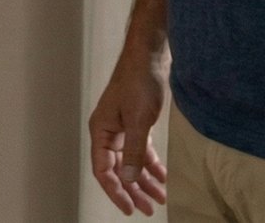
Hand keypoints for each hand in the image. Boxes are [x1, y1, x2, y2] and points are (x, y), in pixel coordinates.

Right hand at [87, 52, 169, 214]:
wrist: (150, 56)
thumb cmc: (138, 82)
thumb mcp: (138, 120)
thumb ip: (133, 151)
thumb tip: (127, 179)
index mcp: (101, 131)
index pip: (103, 170)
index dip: (115, 191)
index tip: (129, 208)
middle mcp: (108, 132)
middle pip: (117, 170)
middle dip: (132, 190)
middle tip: (148, 209)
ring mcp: (122, 129)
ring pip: (131, 162)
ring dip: (144, 180)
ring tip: (159, 198)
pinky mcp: (136, 124)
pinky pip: (141, 151)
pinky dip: (151, 165)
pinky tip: (162, 177)